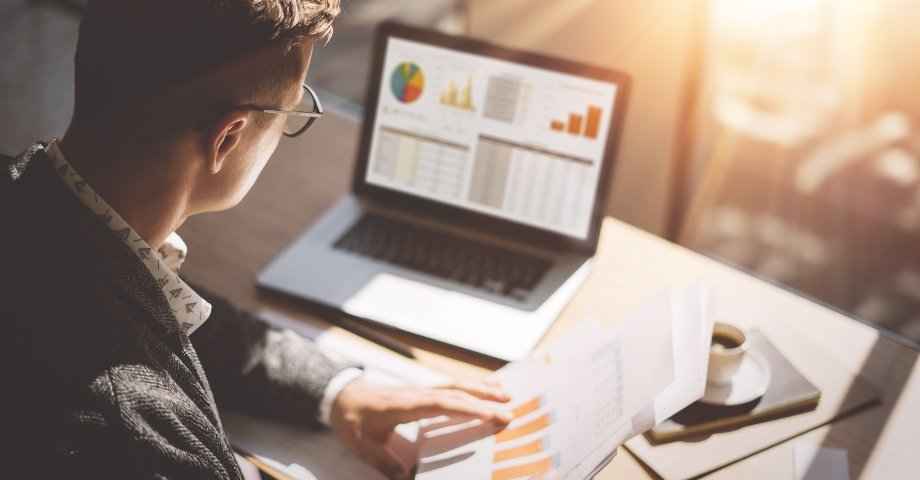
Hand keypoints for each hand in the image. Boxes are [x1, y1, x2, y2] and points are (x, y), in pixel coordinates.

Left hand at [330, 379, 512, 479]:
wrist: (342, 396)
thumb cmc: (353, 420)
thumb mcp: (364, 447)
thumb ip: (387, 464)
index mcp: (405, 406)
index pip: (442, 405)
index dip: (468, 409)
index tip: (491, 416)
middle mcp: (417, 394)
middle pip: (456, 393)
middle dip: (484, 401)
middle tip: (510, 412)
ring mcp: (421, 390)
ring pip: (456, 386)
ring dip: (482, 389)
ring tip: (507, 395)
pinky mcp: (422, 392)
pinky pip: (451, 386)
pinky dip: (471, 385)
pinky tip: (487, 385)